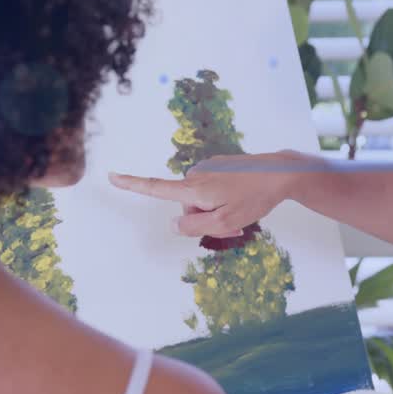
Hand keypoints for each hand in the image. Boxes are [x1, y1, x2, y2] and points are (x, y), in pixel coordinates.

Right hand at [108, 150, 319, 239]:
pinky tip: (245, 199)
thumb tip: (173, 224)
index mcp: (193, 189)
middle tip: (233, 225)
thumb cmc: (254, 199)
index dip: (132, 184)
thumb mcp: (224, 223)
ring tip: (242, 211)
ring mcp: (210, 169)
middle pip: (187, 208)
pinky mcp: (222, 166)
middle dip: (205, 219)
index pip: (155, 188)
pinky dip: (225, 200)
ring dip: (217, 211)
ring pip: (203, 201)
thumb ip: (194, 227)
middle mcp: (197, 175)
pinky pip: (215, 191)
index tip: (111, 176)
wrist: (280, 173)